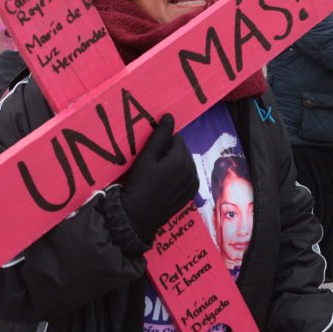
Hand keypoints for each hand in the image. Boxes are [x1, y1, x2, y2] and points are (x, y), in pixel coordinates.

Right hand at [120, 114, 198, 240]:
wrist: (139, 215)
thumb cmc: (139, 184)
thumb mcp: (146, 158)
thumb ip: (160, 136)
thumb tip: (170, 116)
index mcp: (181, 159)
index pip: (176, 138)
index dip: (162, 144)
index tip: (151, 156)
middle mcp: (192, 170)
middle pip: (182, 150)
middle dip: (170, 153)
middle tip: (153, 166)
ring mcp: (193, 183)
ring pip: (186, 162)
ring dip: (175, 164)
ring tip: (158, 175)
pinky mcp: (191, 193)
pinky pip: (188, 175)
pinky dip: (179, 175)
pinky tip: (166, 183)